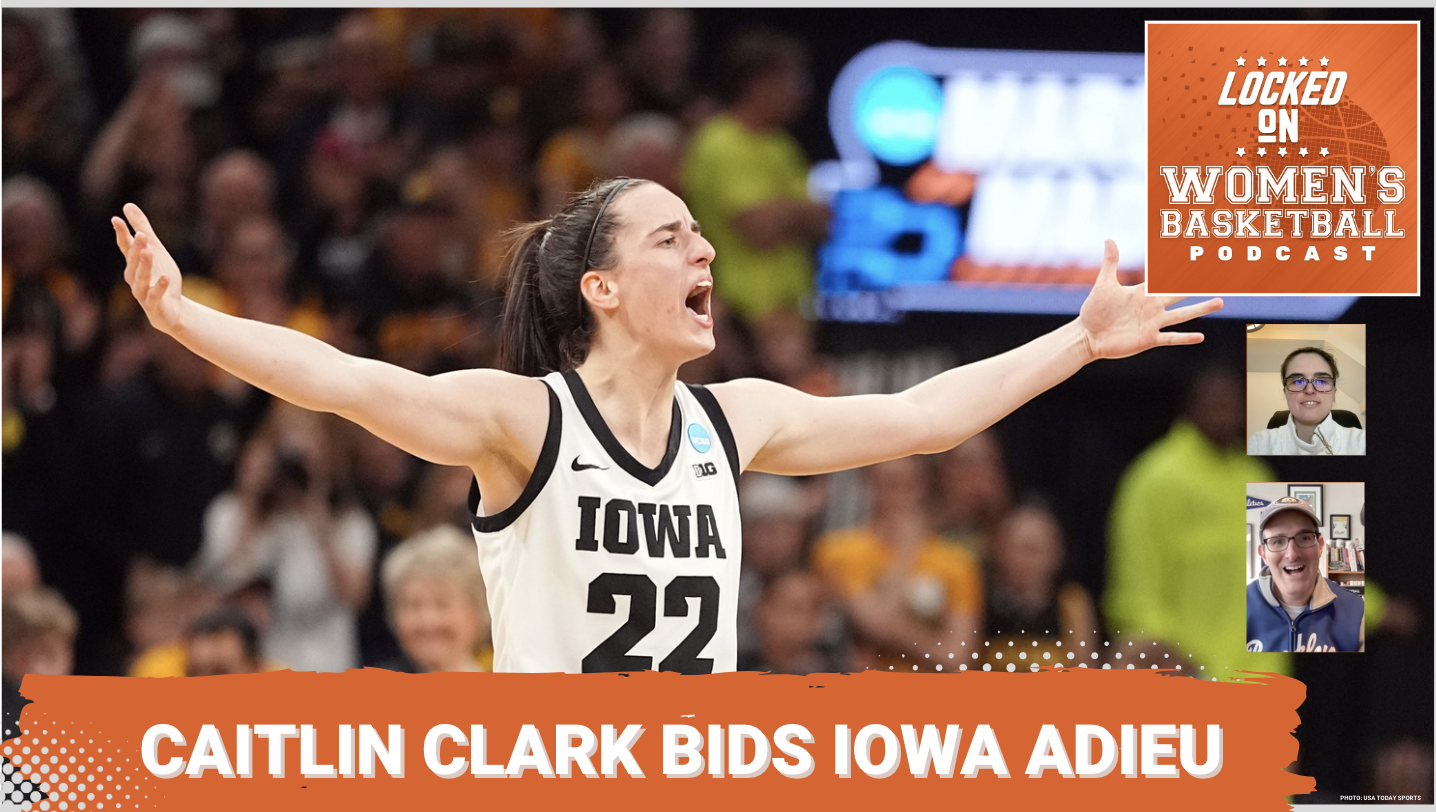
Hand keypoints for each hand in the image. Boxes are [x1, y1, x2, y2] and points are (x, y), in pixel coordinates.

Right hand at [113, 203, 185, 334]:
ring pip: (141, 278)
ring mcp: (143, 293)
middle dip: (136, 249)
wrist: (172, 310)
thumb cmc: (160, 277)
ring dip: (144, 266)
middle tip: (141, 234)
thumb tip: (127, 205)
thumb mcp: (155, 250)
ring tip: (148, 252)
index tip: (116, 219)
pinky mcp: (154, 305)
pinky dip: (159, 287)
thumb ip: (143, 228)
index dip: (121, 234)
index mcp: (133, 264)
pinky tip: (165, 277)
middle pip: (133, 261)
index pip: (125, 247)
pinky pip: (155, 296)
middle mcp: (134, 278)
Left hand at [1077, 240, 1222, 360]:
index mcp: (1143, 292)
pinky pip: (1170, 338)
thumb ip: (1111, 262)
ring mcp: (1153, 323)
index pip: (1167, 277)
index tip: (1199, 258)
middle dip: (1198, 286)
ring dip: (1201, 308)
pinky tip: (1200, 336)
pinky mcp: (1149, 340)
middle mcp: (1152, 306)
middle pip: (1180, 294)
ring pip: (1183, 315)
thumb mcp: (1104, 284)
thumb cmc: (1095, 310)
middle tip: (1218, 277)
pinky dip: (1185, 338)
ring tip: (1220, 302)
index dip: (1182, 268)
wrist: (1088, 336)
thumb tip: (1109, 238)